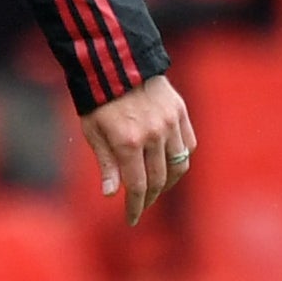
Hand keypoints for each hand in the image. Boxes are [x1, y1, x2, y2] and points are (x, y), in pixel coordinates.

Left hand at [81, 74, 194, 225]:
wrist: (115, 60)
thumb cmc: (97, 97)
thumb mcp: (92, 130)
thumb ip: (106, 163)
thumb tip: (111, 194)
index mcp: (127, 141)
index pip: (137, 186)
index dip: (135, 207)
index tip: (130, 219)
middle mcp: (153, 135)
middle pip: (159, 180)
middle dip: (149, 198)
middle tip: (140, 205)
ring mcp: (171, 123)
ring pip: (179, 166)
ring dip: (168, 183)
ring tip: (155, 188)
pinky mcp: (181, 112)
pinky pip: (189, 145)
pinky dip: (181, 160)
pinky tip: (169, 165)